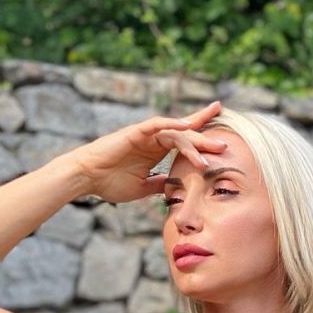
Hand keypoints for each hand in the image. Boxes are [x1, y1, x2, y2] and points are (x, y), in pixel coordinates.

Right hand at [71, 101, 226, 203]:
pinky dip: (173, 125)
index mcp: (157, 150)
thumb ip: (160, 184)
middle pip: (186, 134)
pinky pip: (158, 124)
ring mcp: (146, 134)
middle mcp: (154, 139)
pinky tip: (187, 127)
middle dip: (206, 138)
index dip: (202, 139)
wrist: (87, 178)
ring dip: (195, 141)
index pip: (184, 141)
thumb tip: (176, 187)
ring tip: (212, 150)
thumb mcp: (143, 188)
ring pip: (177, 132)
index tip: (223, 141)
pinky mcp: (136, 131)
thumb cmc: (110, 182)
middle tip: (226, 145)